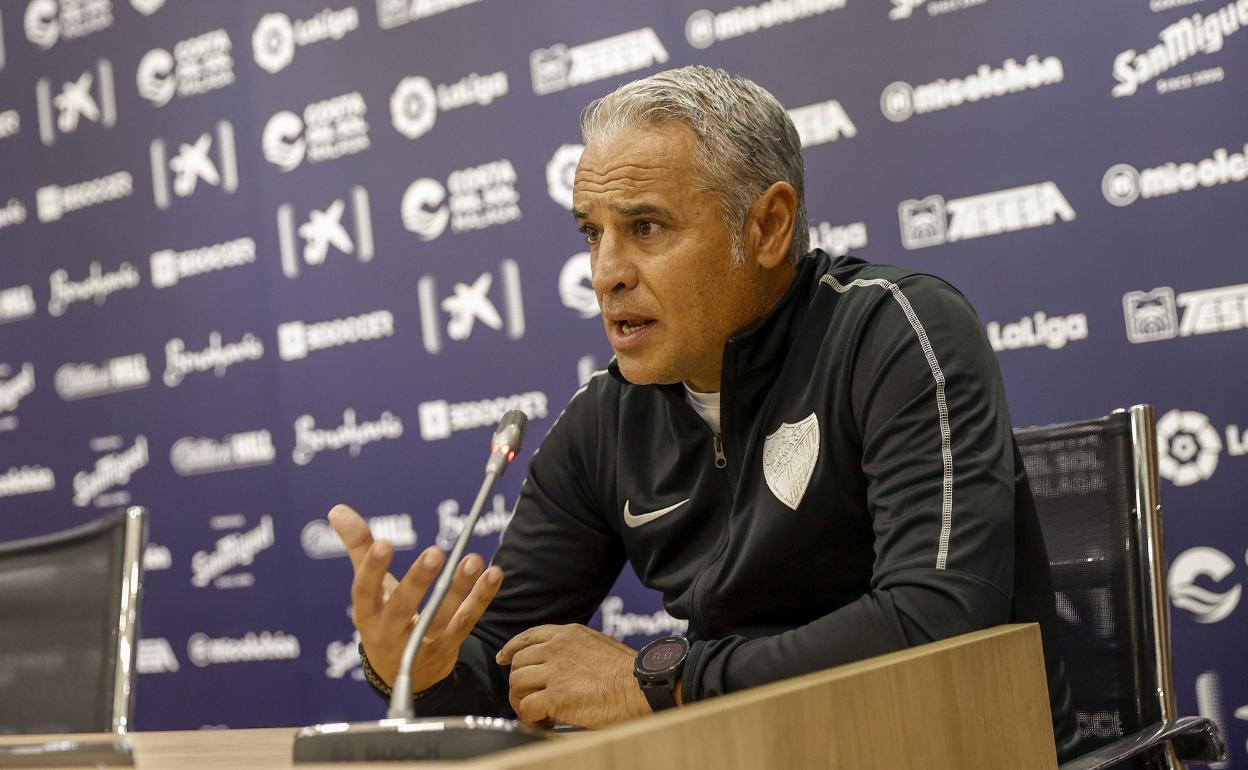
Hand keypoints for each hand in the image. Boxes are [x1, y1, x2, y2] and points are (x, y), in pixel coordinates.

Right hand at [329, 504, 503, 693]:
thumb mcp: (369, 590)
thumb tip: (337, 510)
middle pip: (402, 608)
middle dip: (418, 581)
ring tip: (472, 560)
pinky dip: (481, 598)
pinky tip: (494, 574)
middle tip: (435, 552)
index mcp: (367, 614)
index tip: (383, 543)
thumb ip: (358, 548)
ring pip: (440, 618)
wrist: (406, 675)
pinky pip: (466, 622)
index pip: (364, 591)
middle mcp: (390, 632)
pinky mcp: (448, 647)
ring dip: (458, 589)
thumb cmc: (384, 618)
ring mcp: (421, 644)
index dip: (372, 569)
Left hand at [496, 624, 650, 727]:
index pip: (528, 637)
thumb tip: (563, 662)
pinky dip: (530, 717)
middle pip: (518, 662)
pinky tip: (544, 721)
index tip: (503, 658)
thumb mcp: (598, 644)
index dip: (511, 649)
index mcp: (568, 634)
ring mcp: (555, 671)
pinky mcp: (556, 696)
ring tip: (536, 712)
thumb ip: (576, 648)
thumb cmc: (628, 671)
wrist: (641, 686)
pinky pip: (526, 706)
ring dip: (521, 700)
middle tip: (528, 697)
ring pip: (517, 684)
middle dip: (518, 682)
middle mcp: (557, 648)